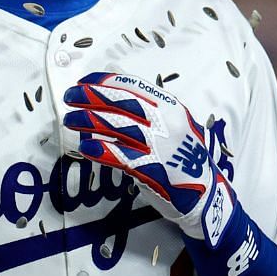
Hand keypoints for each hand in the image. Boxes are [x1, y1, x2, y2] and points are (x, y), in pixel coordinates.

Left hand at [64, 73, 237, 246]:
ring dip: (90, 121)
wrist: (206, 193)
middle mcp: (166, 122)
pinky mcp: (153, 169)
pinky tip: (87, 147)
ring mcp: (160, 145)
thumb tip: (113, 92)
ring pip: (118, 126)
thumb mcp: (174, 125)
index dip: (105, 82)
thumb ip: (150, 110)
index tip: (84, 82)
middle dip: (92, 96)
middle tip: (70, 97)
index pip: (133, 86)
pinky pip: (121, 156)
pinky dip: (102, 150)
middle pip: (122, 102)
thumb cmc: (185, 157)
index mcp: (171, 107)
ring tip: (71, 120)